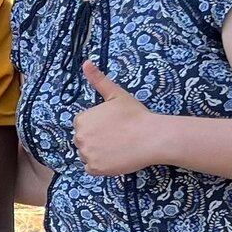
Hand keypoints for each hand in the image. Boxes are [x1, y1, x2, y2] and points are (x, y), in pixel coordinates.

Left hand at [74, 61, 164, 176]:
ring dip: (99, 153)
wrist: (151, 137)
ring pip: (88, 155)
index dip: (98, 126)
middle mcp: (79, 137)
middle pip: (83, 141)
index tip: (113, 126)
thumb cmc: (135, 115)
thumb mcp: (116, 94)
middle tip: (117, 137)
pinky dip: (102, 166)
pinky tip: (116, 157)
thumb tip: (86, 62)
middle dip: (97, 140)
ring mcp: (87, 154)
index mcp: (81, 120)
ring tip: (118, 146)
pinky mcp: (95, 169)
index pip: (83, 126)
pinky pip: (92, 168)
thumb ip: (98, 80)